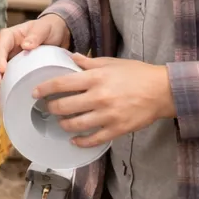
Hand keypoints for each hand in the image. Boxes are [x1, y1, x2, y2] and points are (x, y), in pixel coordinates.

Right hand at [0, 13, 69, 96]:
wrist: (55, 35)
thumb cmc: (48, 29)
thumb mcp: (43, 29)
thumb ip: (36, 35)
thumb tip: (26, 45)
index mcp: (8, 36)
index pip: (0, 46)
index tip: (2, 70)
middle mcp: (3, 47)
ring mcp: (5, 59)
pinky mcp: (10, 69)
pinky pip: (1, 79)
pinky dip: (0, 89)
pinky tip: (2, 100)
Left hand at [34, 55, 175, 148]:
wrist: (163, 91)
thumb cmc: (137, 74)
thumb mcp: (111, 63)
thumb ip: (88, 62)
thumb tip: (70, 57)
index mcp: (96, 78)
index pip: (61, 83)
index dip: (44, 89)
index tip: (35, 93)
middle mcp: (99, 97)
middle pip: (64, 107)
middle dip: (51, 108)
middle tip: (47, 107)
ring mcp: (108, 115)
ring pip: (76, 125)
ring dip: (63, 124)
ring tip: (60, 121)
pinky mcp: (117, 129)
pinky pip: (93, 139)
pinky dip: (81, 141)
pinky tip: (74, 139)